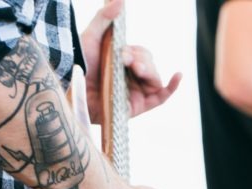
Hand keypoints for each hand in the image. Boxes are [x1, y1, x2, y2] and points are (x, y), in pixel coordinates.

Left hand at [81, 0, 180, 121]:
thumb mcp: (90, 37)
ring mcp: (136, 92)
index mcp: (122, 62)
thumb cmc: (78, 66)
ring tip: (135, 70)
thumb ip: (104, 18)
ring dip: (148, 70)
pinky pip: (162, 97)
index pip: (142, 54)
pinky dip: (173, 86)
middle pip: (150, 64)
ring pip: (155, 78)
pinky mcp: (139, 106)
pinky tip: (178, 75)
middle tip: (125, 62)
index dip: (136, 52)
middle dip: (141, 61)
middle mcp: (130, 77)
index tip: (122, 53)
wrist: (72, 90)